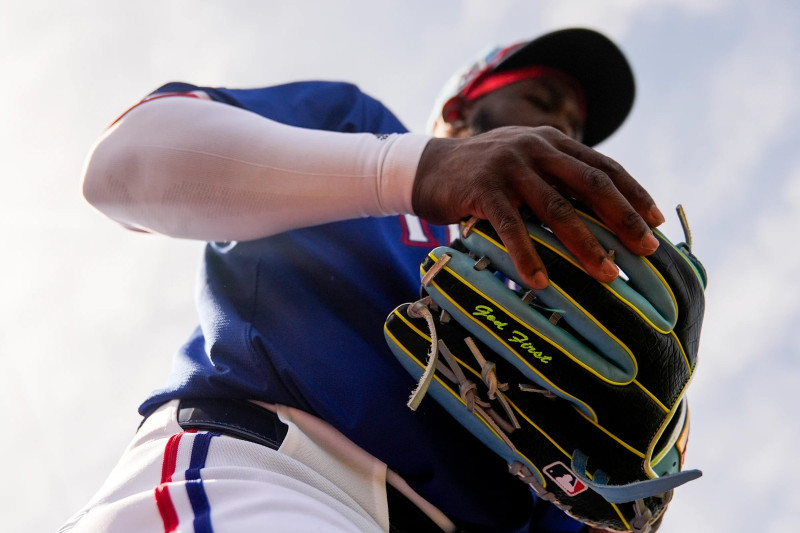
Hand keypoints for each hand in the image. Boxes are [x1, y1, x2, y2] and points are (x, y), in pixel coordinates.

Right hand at [412, 126, 664, 289]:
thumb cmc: (484, 174)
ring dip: (585, 244)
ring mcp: (509, 167)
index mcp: (552, 142)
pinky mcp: (483, 189)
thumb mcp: (525, 163)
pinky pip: (511, 228)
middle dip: (623, 218)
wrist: (428, 167)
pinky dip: (527, 256)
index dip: (633, 193)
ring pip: (557, 208)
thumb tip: (600, 216)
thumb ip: (557, 177)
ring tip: (607, 275)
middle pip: (591, 184)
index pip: (604, 166)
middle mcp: (536, 148)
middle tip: (647, 250)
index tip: (657, 222)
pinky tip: (540, 282)